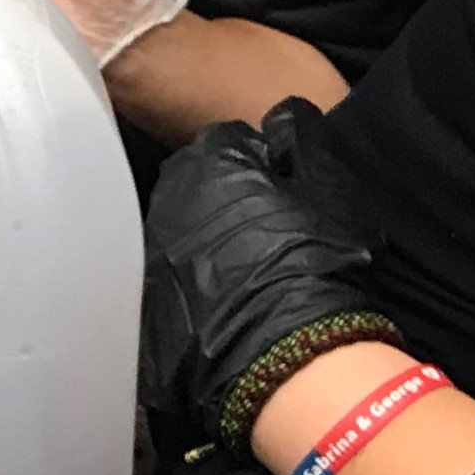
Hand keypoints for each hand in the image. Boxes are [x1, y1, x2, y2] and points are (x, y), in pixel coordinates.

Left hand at [143, 105, 382, 451]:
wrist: (287, 358)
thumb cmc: (317, 265)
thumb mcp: (331, 188)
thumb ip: (302, 140)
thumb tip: (286, 117)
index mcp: (208, 162)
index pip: (229, 144)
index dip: (260, 169)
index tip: (282, 194)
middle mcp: (165, 201)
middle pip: (194, 188)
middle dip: (223, 203)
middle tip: (265, 239)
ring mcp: (149, 256)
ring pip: (178, 237)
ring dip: (202, 249)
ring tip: (246, 281)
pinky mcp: (143, 307)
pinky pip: (168, 290)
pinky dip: (189, 297)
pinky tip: (221, 315)